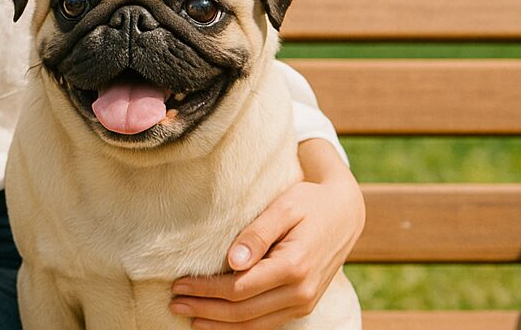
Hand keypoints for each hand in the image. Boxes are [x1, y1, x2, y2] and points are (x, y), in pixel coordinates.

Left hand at [168, 141, 362, 328]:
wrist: (345, 213)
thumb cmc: (309, 203)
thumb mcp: (283, 207)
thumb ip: (257, 234)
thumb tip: (231, 262)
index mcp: (294, 266)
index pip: (239, 288)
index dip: (206, 290)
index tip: (179, 283)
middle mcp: (302, 292)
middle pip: (243, 312)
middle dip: (206, 310)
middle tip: (174, 304)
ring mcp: (304, 303)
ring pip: (255, 326)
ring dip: (220, 325)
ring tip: (190, 317)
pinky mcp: (303, 305)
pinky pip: (268, 324)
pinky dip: (241, 328)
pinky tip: (218, 323)